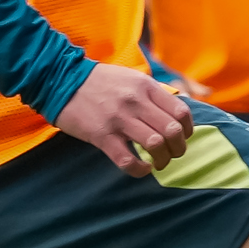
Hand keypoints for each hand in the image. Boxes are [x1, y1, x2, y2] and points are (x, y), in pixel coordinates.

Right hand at [53, 64, 193, 176]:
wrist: (61, 80)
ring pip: (155, 145)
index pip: (181, 113)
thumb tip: (177, 113)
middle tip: (172, 154)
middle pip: (172, 131)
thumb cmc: (99, 82)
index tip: (181, 137)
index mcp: (145, 86)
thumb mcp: (131, 78)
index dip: (187, 130)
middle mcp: (135, 101)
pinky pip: (128, 160)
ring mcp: (118, 119)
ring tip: (158, 162)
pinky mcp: (101, 135)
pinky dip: (140, 170)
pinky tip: (142, 169)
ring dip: (162, 160)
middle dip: (178, 149)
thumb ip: (153, 93)